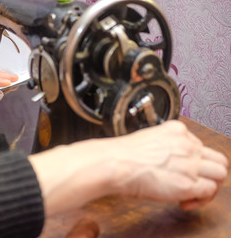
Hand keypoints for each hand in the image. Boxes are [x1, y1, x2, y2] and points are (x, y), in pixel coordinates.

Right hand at [29, 120, 227, 215]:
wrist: (114, 163)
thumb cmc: (120, 154)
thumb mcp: (145, 141)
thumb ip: (163, 148)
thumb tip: (166, 162)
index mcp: (176, 130)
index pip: (200, 145)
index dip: (195, 162)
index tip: (183, 172)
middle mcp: (187, 144)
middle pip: (217, 159)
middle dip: (209, 174)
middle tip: (196, 184)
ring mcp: (190, 163)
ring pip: (221, 174)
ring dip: (210, 187)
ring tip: (193, 195)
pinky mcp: (188, 183)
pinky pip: (210, 191)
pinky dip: (201, 199)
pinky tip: (184, 202)